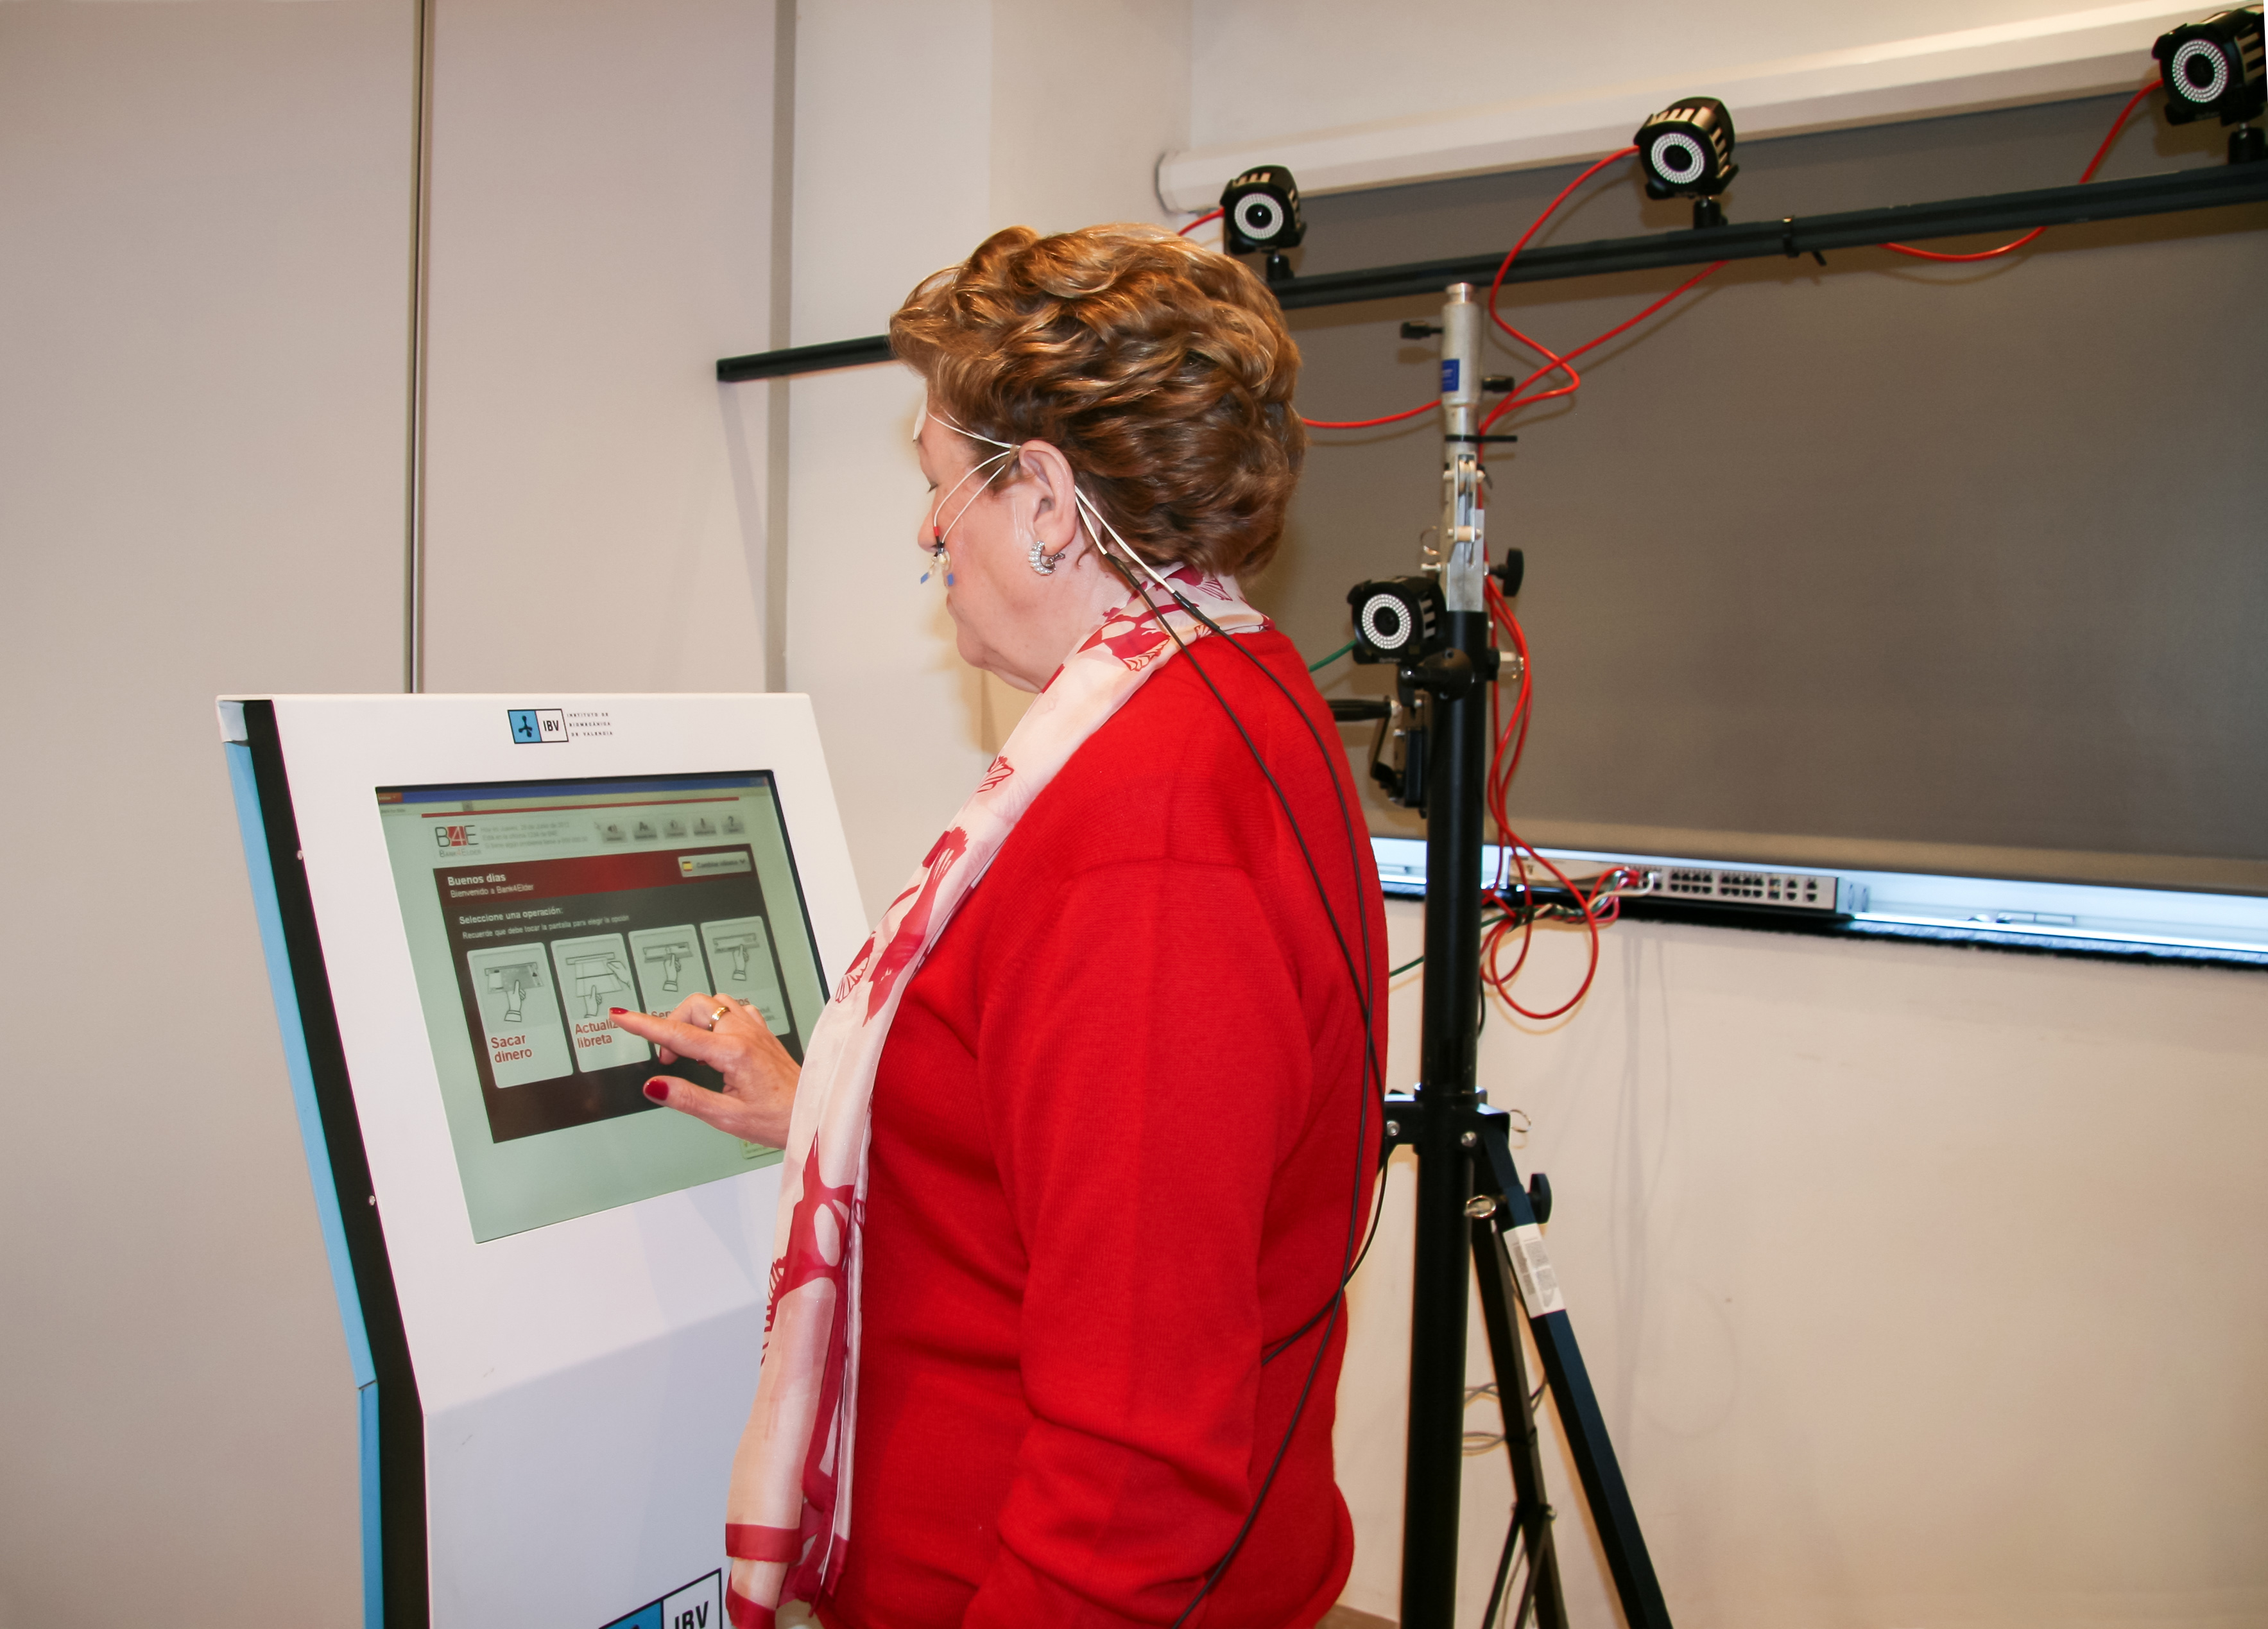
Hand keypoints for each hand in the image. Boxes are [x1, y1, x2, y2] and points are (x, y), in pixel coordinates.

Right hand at [609, 994, 799, 1148]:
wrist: (812, 1112)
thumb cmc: (778, 1118)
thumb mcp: (727, 1117)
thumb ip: (687, 1098)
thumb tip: (654, 1086)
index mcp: (734, 1052)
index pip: (677, 1034)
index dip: (644, 1025)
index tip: (620, 1015)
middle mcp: (745, 1033)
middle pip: (694, 1008)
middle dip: (671, 1025)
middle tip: (669, 1058)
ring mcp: (756, 1028)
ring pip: (713, 1004)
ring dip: (693, 1020)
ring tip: (690, 1051)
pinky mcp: (763, 1031)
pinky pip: (733, 1009)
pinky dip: (715, 1019)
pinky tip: (716, 1041)